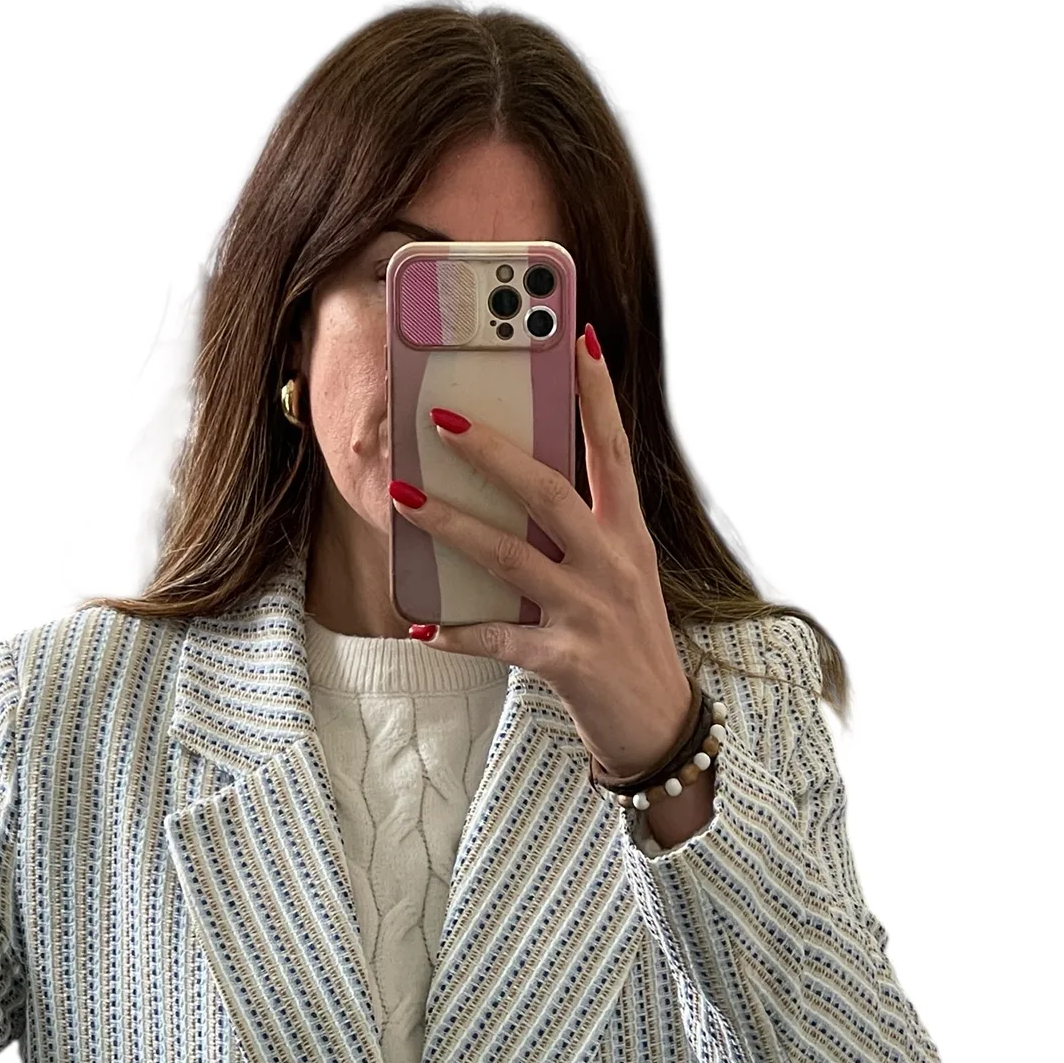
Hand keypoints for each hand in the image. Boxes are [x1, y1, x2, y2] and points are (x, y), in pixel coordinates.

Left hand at [387, 323, 708, 807]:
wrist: (659, 724)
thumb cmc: (628, 640)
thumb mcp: (621, 575)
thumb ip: (581, 530)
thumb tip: (518, 484)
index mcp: (628, 535)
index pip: (612, 450)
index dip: (596, 394)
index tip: (577, 338)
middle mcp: (612, 565)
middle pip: (549, 493)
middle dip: (492, 453)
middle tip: (440, 420)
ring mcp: (589, 612)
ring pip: (511, 558)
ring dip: (453, 526)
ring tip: (404, 498)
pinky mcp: (567, 660)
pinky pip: (500, 640)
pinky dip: (458, 633)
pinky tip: (422, 626)